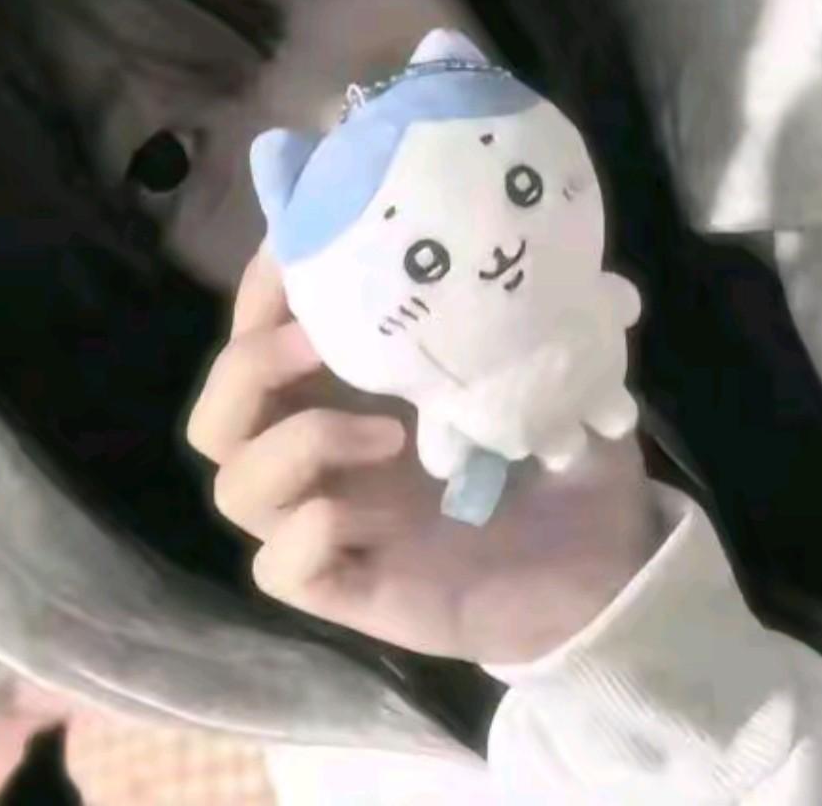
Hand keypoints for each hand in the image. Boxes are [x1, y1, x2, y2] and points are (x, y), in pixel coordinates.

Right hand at [187, 243, 665, 665]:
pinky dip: (310, 533)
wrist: (605, 570)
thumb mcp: (529, 369)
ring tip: (387, 433)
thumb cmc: (557, 460)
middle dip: (251, 365)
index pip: (256, 338)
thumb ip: (490, 309)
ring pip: (235, 489)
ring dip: (295, 444)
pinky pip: (279, 570)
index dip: (259, 294)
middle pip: (217, 417)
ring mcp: (326, 527)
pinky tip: (376, 521)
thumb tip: (477, 230)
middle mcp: (319, 458)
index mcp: (344, 395)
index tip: (294, 252)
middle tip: (319, 342)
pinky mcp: (347, 592)